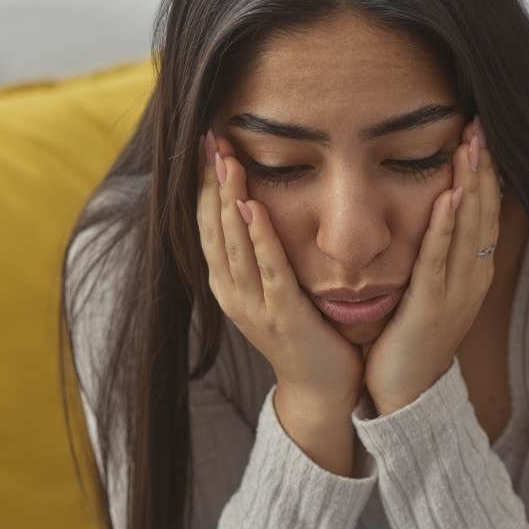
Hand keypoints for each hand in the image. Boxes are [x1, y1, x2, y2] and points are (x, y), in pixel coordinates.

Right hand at [197, 132, 363, 410]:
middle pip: (213, 227)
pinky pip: (269, 269)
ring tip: (226, 160)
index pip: (208, 224)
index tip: (206, 145)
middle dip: (210, 182)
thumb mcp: (277, 287)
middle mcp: (233, 292)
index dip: (204, 185)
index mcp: (229, 283)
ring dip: (229, 200)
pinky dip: (259, 238)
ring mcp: (255, 306)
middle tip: (209, 139)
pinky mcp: (284, 315)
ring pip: (234, 243)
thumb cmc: (308, 333)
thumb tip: (261, 206)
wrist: (323, 389)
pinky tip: (254, 208)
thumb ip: (266, 253)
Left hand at [362, 117, 499, 414]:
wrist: (407, 394)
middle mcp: (472, 277)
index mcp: (473, 271)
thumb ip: (435, 254)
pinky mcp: (432, 305)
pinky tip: (450, 196)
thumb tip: (433, 214)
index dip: (485, 172)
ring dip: (471, 185)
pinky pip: (440, 258)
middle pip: (483, 212)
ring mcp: (456, 292)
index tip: (481, 134)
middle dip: (483, 168)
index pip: (484, 211)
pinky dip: (447, 226)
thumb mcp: (431, 289)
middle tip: (482, 125)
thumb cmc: (412, 339)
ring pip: (468, 229)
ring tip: (471, 147)